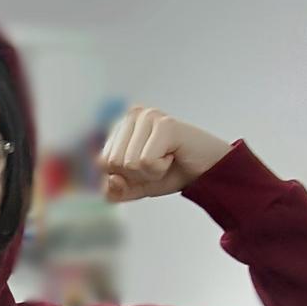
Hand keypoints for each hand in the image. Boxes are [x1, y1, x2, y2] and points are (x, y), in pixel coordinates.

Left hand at [96, 105, 233, 202]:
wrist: (206, 171)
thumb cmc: (171, 172)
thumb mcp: (135, 187)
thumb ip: (114, 190)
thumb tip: (111, 179)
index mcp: (120, 125)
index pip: (100, 164)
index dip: (123, 176)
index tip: (145, 166)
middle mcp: (132, 115)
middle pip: (111, 163)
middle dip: (135, 174)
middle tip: (158, 163)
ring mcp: (148, 116)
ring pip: (128, 164)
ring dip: (149, 172)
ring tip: (167, 158)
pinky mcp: (164, 124)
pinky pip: (146, 162)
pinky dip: (160, 169)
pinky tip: (173, 156)